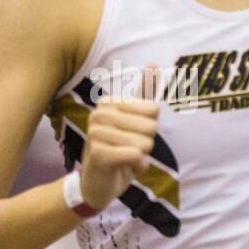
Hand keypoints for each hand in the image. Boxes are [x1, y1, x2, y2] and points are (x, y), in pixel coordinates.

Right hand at [79, 63, 160, 210]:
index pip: (153, 109)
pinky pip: (135, 156)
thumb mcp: (133, 121)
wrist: (97, 184)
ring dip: (140, 157)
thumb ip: (143, 94)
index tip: (131, 135)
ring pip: (145, 144)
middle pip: (151, 126)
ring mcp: (96, 133)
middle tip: (128, 150)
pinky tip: (122, 169)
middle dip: (146, 144)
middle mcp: (99, 114)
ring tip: (124, 159)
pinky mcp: (98, 154)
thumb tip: (152, 64)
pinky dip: (136, 167)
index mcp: (108, 103)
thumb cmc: (118, 150)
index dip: (149, 128)